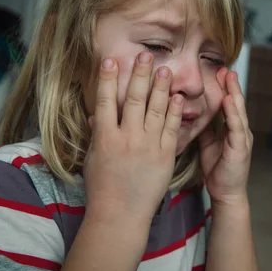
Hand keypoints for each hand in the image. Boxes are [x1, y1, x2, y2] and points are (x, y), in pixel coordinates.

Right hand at [84, 52, 183, 223]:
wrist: (121, 215)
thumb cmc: (102, 189)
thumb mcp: (93, 159)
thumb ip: (96, 135)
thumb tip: (95, 115)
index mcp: (105, 137)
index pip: (105, 101)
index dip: (108, 78)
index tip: (110, 59)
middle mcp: (127, 137)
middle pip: (133, 98)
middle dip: (139, 74)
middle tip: (145, 55)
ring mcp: (148, 145)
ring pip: (156, 109)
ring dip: (161, 87)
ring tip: (165, 69)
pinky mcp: (165, 155)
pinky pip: (172, 128)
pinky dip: (176, 112)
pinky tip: (178, 97)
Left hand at [199, 68, 252, 206]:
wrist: (226, 193)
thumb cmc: (218, 170)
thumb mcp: (209, 144)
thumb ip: (206, 129)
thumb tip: (195, 114)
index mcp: (232, 129)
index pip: (228, 104)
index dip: (224, 87)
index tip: (217, 71)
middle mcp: (240, 131)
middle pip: (235, 102)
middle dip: (230, 84)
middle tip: (225, 66)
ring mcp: (242, 138)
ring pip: (238, 110)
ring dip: (234, 92)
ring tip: (229, 77)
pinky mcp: (240, 148)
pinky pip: (236, 127)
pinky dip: (233, 113)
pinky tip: (228, 101)